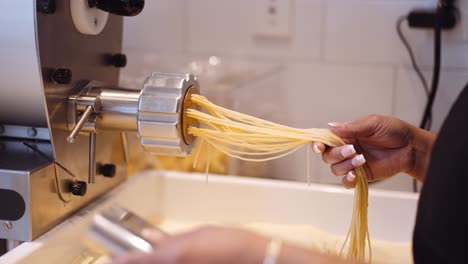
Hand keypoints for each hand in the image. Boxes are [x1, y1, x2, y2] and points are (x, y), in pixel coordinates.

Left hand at [112, 226, 267, 263]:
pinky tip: (173, 259)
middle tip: (128, 257)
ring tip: (149, 256)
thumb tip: (151, 237)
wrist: (253, 258)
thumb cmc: (229, 243)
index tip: (112, 259)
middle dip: (135, 262)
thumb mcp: (198, 234)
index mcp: (174, 256)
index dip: (121, 261)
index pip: (137, 261)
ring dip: (151, 262)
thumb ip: (171, 239)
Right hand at [312, 115, 435, 187]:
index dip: (318, 143)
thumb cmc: (394, 131)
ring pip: (335, 169)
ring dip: (345, 165)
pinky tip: (355, 175)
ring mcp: (353, 163)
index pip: (325, 139)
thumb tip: (330, 127)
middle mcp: (347, 149)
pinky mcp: (361, 175)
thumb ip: (351, 127)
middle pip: (327, 156)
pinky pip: (346, 182)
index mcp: (346, 134)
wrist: (411, 147)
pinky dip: (347, 180)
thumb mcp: (373, 123)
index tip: (319, 146)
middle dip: (337, 154)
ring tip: (362, 159)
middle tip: (353, 150)